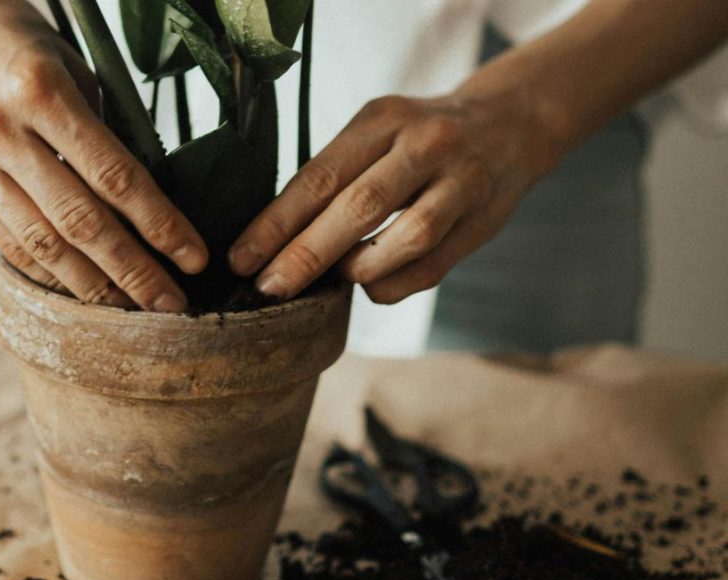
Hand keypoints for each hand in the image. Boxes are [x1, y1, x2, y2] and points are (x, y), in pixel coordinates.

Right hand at [0, 0, 206, 311]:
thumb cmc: (12, 32)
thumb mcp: (67, 62)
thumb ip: (98, 127)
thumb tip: (139, 195)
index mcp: (42, 90)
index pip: (115, 176)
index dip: (160, 224)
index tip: (193, 257)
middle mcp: (2, 131)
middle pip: (81, 222)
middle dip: (133, 271)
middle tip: (171, 305)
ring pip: (42, 243)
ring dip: (91, 285)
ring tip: (129, 310)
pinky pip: (7, 239)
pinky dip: (47, 270)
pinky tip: (78, 288)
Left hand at [228, 91, 558, 303]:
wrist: (510, 124)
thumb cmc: (417, 138)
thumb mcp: (376, 132)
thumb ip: (336, 176)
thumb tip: (272, 239)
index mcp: (382, 119)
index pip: (319, 176)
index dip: (276, 223)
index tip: (241, 258)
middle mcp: (424, 144)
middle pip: (359, 206)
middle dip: (306, 254)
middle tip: (268, 287)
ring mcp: (459, 182)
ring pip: (405, 238)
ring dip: (358, 268)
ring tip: (333, 280)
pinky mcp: (482, 221)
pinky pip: (431, 266)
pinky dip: (392, 283)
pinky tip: (370, 284)